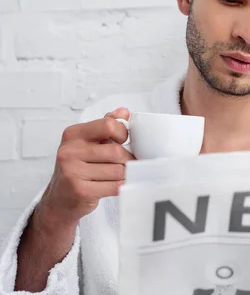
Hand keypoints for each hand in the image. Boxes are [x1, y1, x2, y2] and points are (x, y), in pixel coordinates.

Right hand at [37, 108, 134, 228]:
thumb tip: (124, 112)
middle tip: (126, 163)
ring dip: (124, 174)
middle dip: (127, 159)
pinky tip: (114, 185)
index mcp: (73, 134)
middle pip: (116, 151)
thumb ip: (106, 125)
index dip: (123, 134)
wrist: (59, 200)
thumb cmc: (78, 168)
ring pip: (118, 170)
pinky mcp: (80, 190)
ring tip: (117, 175)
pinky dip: (120, 186)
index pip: (109, 125)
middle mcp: (69, 151)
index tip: (123, 141)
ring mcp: (72, 171)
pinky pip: (114, 186)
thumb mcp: (87, 143)